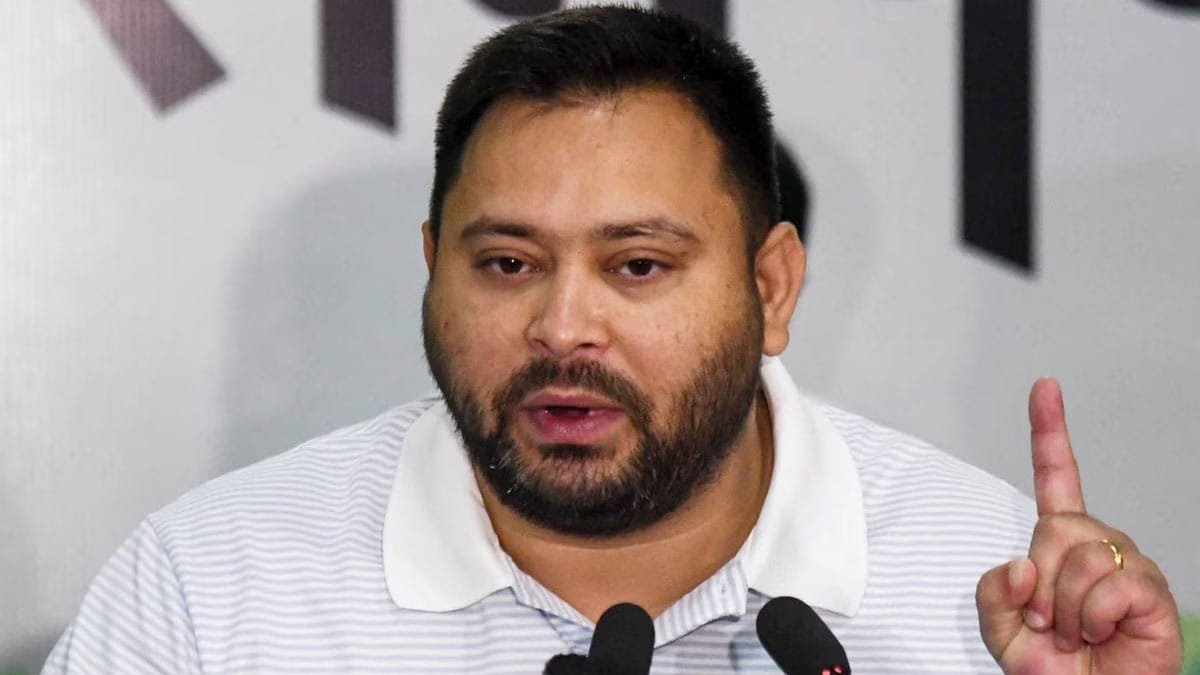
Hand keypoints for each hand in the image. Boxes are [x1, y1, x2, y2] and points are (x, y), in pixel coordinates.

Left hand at [975, 378, 1181, 673]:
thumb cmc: (1052, 669)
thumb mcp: (1001, 630)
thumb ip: (993, 593)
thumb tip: (1022, 564)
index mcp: (1059, 545)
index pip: (1057, 478)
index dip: (1050, 431)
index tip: (1045, 388)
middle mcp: (1097, 544)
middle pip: (1054, 527)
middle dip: (1039, 583)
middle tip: (1048, 622)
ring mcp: (1127, 564)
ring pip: (1077, 556)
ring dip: (1062, 608)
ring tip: (1074, 634)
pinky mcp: (1150, 589)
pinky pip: (1108, 584)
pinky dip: (1091, 618)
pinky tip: (1099, 634)